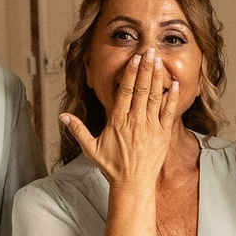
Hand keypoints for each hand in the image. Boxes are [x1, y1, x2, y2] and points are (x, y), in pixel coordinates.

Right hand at [60, 46, 178, 188]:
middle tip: (150, 50)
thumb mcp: (91, 148)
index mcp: (118, 121)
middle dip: (146, 68)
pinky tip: (174, 83)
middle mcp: (135, 122)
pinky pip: (169, 112)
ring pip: (155, 97)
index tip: (134, 59)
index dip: (130, 74)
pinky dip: (171, 97)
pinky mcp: (163, 134)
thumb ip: (78, 130)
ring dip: (158, 78)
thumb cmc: (112, 166)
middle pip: (141, 90)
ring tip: (159, 61)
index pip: (125, 92)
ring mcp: (150, 127)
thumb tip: (61, 116)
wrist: (132, 184)